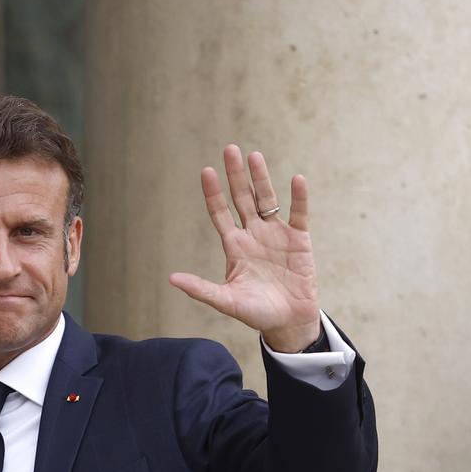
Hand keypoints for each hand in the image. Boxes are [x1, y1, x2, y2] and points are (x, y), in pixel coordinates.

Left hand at [169, 144, 319, 352]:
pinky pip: (298, 214)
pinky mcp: (299, 240)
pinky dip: (298, 198)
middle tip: (229, 149)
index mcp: (234, 245)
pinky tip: (296, 179)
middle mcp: (253, 234)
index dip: (213, 193)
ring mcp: (276, 234)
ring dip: (261, 178)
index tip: (206, 172)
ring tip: (254, 156)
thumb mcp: (226, 300)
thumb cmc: (255, 312)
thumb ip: (201, 289)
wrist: (288, 322)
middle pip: (242, 198)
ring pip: (267, 200)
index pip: (220, 213)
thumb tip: (171, 278)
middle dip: (236, 176)